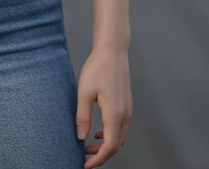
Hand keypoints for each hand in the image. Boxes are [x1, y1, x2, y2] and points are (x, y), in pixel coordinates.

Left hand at [75, 46, 131, 166]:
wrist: (113, 51)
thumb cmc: (98, 68)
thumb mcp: (84, 93)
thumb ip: (82, 117)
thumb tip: (80, 137)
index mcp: (115, 114)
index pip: (110, 146)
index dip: (98, 159)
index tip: (85, 164)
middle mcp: (125, 115)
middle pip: (116, 145)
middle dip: (101, 155)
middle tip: (84, 157)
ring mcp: (128, 111)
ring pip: (119, 138)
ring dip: (106, 145)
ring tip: (88, 146)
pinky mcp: (127, 106)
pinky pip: (121, 128)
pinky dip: (110, 135)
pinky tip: (98, 133)